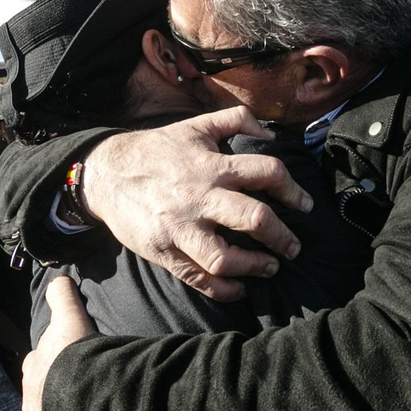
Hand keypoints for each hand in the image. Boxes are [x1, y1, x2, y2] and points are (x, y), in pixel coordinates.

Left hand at [21, 276, 96, 410]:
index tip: (68, 366)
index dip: (54, 363)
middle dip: (53, 397)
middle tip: (76, 397)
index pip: (38, 364)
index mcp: (33, 370)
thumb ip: (62, 297)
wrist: (83, 401)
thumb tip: (58, 278)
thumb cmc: (75, 361)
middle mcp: (28, 403)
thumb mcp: (71, 320)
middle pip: (40, 398)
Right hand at [81, 106, 312, 300]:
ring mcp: (180, 228)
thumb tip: (271, 133)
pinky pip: (198, 279)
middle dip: (282, 236)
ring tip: (271, 267)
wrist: (106, 174)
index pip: (267, 173)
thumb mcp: (195, 126)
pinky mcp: (164, 251)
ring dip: (255, 267)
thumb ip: (236, 120)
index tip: (304, 205)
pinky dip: (224, 290)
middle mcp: (199, 198)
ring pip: (225, 258)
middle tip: (294, 246)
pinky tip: (240, 288)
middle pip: (253, 219)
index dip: (292, 189)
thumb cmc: (156, 150)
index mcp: (211, 165)